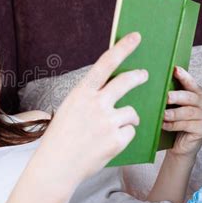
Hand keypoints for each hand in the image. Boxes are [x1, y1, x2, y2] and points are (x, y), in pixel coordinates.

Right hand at [39, 32, 148, 184]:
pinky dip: (123, 137)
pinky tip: (108, 144)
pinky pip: (130, 132)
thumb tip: (112, 89)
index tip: (136, 37)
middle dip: (138, 76)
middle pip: (127, 81)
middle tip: (144, 75)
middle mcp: (96, 104)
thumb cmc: (61, 137)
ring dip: (128, 119)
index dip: (122, 48)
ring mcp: (108, 122)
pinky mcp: (117, 140)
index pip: (105, 63)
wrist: (57, 165)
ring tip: (111, 129)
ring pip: (132, 113)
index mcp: (82, 93)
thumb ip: (90, 98)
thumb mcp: (70, 109)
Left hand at [162, 66, 201, 158]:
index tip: (175, 69)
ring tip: (162, 114)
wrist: (181, 145)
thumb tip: (153, 84)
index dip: (184, 76)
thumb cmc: (176, 121)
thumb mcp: (174, 106)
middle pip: (191, 98)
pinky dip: (173, 125)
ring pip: (188, 113)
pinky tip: (163, 125)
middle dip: (177, 97)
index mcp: (199, 93)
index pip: (191, 84)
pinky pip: (186, 125)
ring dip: (174, 114)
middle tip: (166, 97)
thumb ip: (171, 95)